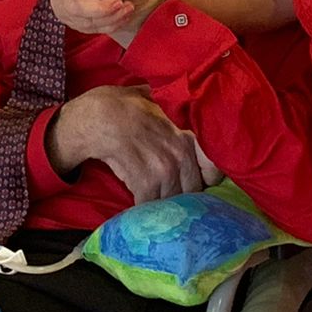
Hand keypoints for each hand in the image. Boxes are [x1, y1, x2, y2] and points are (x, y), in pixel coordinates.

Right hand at [46, 85, 207, 203]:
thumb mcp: (158, 103)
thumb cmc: (125, 106)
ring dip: (161, 205)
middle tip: (168, 195)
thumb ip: (173, 114)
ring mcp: (164, 169)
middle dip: (181, 196)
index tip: (194, 183)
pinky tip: (137, 200)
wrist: (98, 117)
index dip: (205, 180)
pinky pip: (151, 204)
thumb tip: (183, 112)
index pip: (213, 170)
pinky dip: (143, 207)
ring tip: (152, 200)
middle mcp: (181, 154)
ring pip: (172, 201)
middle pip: (192, 191)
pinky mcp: (145, 182)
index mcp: (188, 137)